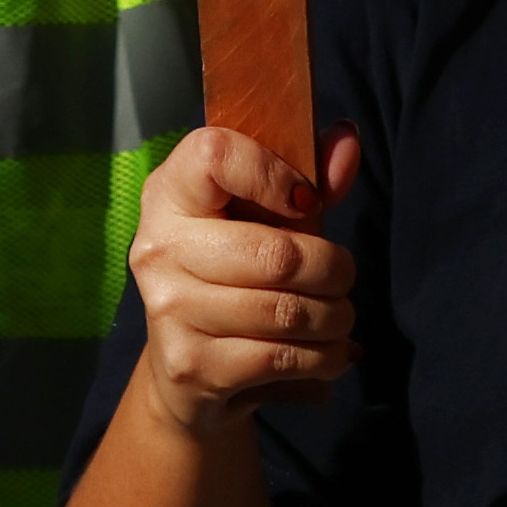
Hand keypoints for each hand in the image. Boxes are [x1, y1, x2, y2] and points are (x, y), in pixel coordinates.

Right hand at [123, 123, 365, 434]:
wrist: (186, 367)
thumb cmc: (236, 269)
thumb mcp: (268, 215)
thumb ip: (309, 174)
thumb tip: (348, 139)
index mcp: (170, 193)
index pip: (214, 156)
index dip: (272, 173)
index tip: (305, 200)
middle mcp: (159, 247)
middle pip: (275, 254)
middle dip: (332, 269)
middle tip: (344, 275)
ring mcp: (169, 310)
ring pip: (285, 312)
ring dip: (334, 318)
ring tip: (340, 316)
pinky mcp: (190, 365)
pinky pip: (279, 358)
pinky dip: (323, 357)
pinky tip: (329, 351)